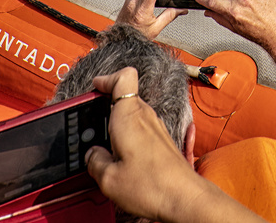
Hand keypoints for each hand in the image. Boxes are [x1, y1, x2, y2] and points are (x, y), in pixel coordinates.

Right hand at [86, 68, 244, 222]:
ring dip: (118, 124)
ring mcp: (156, 127)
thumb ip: (94, 162)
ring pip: (133, 114)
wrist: (184, 198)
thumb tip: (92, 156)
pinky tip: (123, 157)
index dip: (106, 79)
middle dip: (106, 108)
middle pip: (124, 97)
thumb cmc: (152, 186)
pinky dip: (129, 137)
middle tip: (92, 126)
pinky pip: (142, 129)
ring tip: (106, 147)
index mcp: (129, 116)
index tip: (94, 88)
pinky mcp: (162, 141)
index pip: (123, 77)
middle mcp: (145, 116)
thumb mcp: (108, 179)